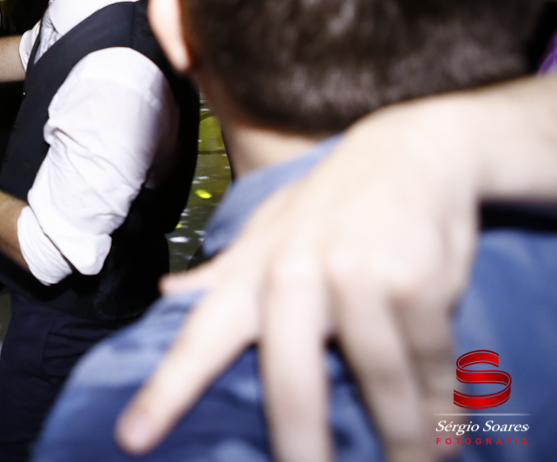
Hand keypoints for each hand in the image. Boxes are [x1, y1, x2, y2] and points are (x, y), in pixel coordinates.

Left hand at [116, 108, 475, 461]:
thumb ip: (221, 273)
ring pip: (379, 384)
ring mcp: (352, 277)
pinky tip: (449, 430)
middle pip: (293, 384)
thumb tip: (165, 294)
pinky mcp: (410, 282)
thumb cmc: (330, 205)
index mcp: (252, 278)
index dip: (164, 392)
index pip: (198, 341)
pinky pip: (429, 364)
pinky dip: (444, 402)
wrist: (410, 152)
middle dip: (300, 445)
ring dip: (403, 439)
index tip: (133, 438)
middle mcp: (293, 278)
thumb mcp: (267, 233)